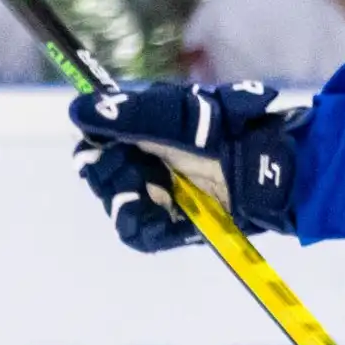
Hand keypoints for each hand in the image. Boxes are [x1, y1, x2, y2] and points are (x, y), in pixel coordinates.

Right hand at [68, 80, 300, 250]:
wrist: (266, 167)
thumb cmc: (224, 133)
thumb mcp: (173, 115)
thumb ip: (126, 115)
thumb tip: (78, 110)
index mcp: (144, 132)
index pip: (97, 146)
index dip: (95, 152)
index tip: (103, 154)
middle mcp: (149, 163)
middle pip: (103, 178)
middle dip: (114, 177)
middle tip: (142, 173)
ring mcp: (163, 194)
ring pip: (120, 207)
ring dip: (131, 201)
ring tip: (161, 191)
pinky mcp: (176, 223)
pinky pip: (141, 234)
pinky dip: (146, 228)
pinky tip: (161, 218)